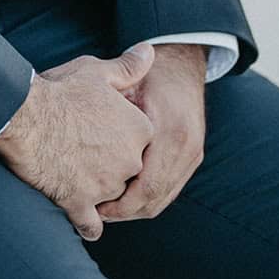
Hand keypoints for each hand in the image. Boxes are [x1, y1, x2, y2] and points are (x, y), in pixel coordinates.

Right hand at [0, 43, 155, 241]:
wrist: (23, 115)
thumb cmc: (60, 90)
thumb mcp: (96, 71)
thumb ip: (128, 66)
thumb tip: (149, 51)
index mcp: (139, 130)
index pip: (140, 139)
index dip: (119, 133)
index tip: (101, 128)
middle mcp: (130, 161)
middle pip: (128, 168)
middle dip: (110, 162)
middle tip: (84, 148)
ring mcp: (106, 186)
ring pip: (110, 195)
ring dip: (96, 188)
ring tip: (72, 169)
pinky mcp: (80, 204)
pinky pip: (91, 225)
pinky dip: (86, 222)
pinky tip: (78, 213)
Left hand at [98, 43, 205, 223]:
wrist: (182, 65)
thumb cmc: (150, 74)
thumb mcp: (129, 82)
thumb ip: (112, 109)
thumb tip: (86, 135)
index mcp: (172, 132)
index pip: (147, 186)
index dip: (120, 203)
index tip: (94, 205)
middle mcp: (187, 149)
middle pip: (154, 199)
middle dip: (123, 211)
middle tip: (95, 213)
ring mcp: (193, 155)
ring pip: (162, 200)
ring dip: (134, 209)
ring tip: (105, 209)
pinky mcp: (192, 158)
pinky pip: (168, 190)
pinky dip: (145, 199)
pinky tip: (123, 196)